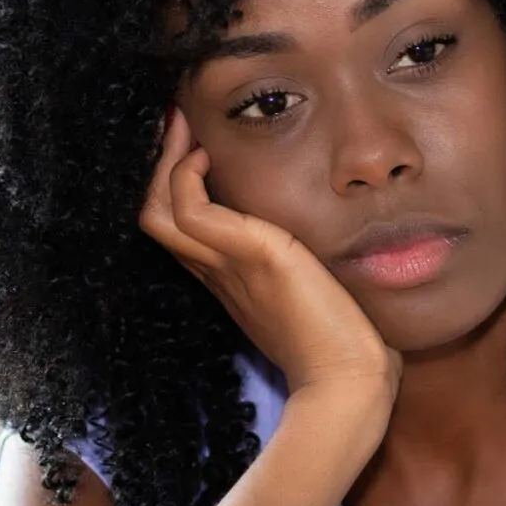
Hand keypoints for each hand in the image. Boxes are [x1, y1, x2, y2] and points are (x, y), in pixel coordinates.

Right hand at [139, 105, 402, 410]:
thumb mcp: (317, 294)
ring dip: (163, 162)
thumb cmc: (345, 347)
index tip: (189, 146)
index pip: (182, 229)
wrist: (349, 383)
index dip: (174, 187)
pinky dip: (185, 177)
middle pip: (156, 217)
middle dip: (157, 165)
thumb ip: (308, 269)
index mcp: (231, 281)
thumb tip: (330, 248)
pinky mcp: (252, 255)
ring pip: (158, 212)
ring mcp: (228, 266)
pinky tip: (206, 156)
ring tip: (181, 126)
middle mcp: (219, 273)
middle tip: (171, 122)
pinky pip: (190, 212)